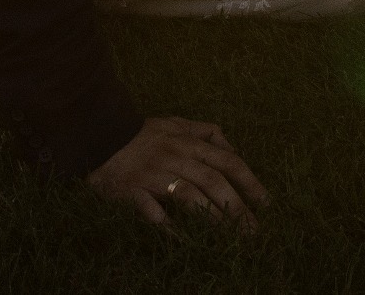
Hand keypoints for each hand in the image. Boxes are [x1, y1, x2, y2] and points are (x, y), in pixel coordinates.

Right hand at [87, 117, 268, 226]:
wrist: (98, 135)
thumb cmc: (141, 134)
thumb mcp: (174, 123)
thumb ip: (204, 132)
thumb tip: (232, 146)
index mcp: (186, 142)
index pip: (227, 160)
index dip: (249, 181)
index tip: (266, 204)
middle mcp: (174, 157)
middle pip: (212, 181)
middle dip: (236, 207)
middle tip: (253, 232)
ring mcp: (153, 174)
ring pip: (188, 195)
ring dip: (212, 218)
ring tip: (229, 240)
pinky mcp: (131, 191)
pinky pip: (152, 210)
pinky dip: (168, 226)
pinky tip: (183, 241)